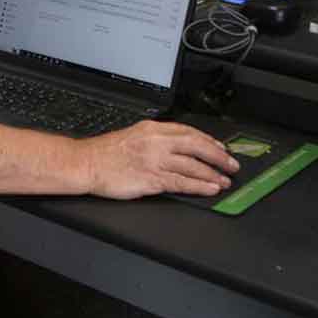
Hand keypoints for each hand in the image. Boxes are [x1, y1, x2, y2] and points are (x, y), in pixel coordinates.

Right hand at [84, 121, 238, 198]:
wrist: (86, 163)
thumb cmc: (105, 153)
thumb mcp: (133, 136)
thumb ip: (156, 139)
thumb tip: (179, 147)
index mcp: (152, 128)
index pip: (189, 132)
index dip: (209, 141)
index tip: (220, 149)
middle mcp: (156, 142)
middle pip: (196, 146)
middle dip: (218, 156)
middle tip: (231, 164)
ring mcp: (154, 160)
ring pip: (192, 165)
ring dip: (212, 173)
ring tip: (225, 180)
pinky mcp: (151, 179)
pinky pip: (181, 182)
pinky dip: (199, 186)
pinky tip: (209, 189)